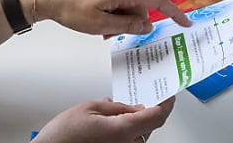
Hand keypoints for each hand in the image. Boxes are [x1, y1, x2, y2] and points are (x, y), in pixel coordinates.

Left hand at [33, 0, 190, 35]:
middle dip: (131, 24)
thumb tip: (147, 27)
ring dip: (119, 21)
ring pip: (127, 7)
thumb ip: (128, 26)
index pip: (156, 1)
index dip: (173, 13)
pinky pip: (116, 3)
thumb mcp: (102, 25)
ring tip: (100, 29)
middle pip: (139, 8)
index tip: (185, 22)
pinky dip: (112, 15)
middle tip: (110, 34)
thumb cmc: (70, 9)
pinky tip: (97, 21)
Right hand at [33, 97, 175, 142]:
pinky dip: (124, 131)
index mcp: (124, 131)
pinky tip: (111, 122)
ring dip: (133, 121)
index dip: (166, 103)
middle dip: (144, 110)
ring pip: (138, 134)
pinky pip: (127, 141)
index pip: (157, 116)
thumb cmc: (63, 136)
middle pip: (148, 125)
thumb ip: (115, 106)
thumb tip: (130, 107)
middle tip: (139, 96)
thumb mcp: (89, 109)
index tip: (168, 94)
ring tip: (116, 110)